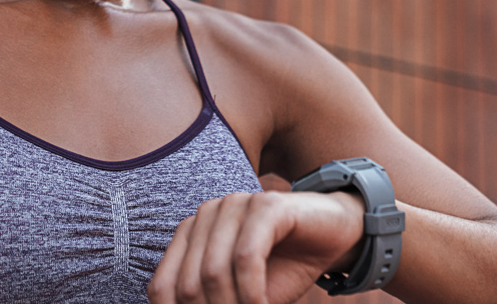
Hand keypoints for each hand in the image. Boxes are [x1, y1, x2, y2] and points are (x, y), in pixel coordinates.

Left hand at [147, 190, 364, 303]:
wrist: (334, 235)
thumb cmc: (283, 269)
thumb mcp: (241, 295)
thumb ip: (212, 303)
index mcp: (191, 234)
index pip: (162, 289)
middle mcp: (206, 214)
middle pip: (187, 285)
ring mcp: (235, 204)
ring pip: (213, 272)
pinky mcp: (266, 204)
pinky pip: (246, 257)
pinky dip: (252, 293)